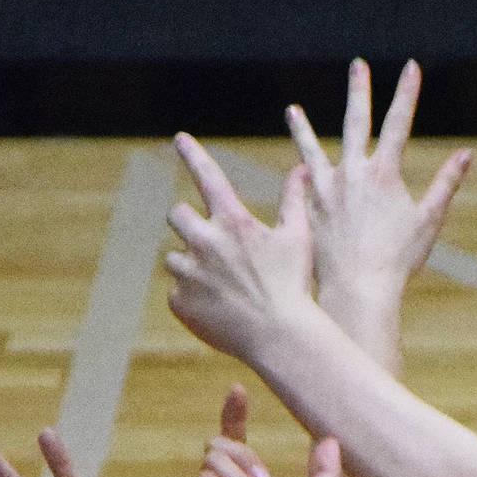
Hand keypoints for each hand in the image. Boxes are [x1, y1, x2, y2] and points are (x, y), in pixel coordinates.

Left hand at [165, 135, 316, 361]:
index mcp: (232, 222)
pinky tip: (216, 308)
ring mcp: (189, 273)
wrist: (279, 337)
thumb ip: (294, 200)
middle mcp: (205, 242)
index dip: (193, 154)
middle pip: (177, 215)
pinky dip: (191, 298)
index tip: (180, 139)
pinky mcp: (180, 301)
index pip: (208, 176)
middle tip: (209, 242)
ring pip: (174, 258)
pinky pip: (176, 292)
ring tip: (219, 285)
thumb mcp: (298, 238)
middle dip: (189, 223)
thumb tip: (302, 168)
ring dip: (190, 265)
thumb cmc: (294, 286)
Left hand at [287, 59, 471, 335]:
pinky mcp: (310, 208)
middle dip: (359, 91)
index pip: (398, 122)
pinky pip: (301, 184)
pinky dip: (299, 175)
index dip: (407, 93)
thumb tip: (467, 154)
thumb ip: (446, 184)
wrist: (358, 288)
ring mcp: (326, 189)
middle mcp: (352, 173)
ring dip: (303, 129)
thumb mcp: (428, 220)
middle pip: (355, 122)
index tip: (411, 67)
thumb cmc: (398, 260)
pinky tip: (294, 170)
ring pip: (312, 149)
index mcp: (383, 173)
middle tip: (358, 66)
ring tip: (292, 111)